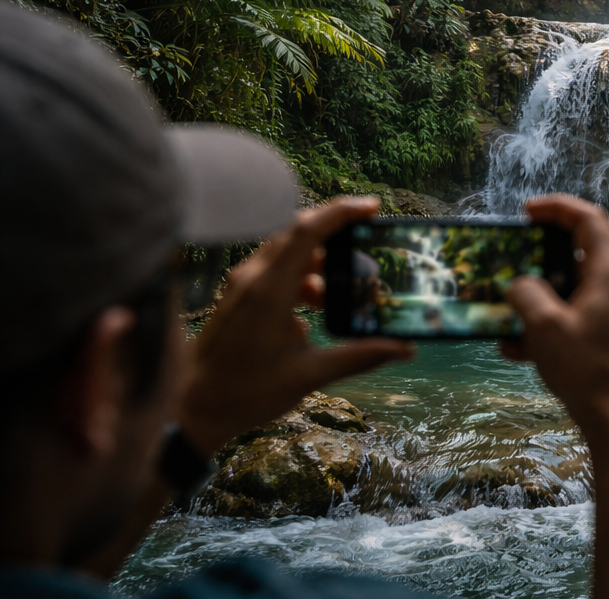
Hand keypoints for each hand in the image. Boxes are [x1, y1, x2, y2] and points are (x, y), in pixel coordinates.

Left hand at [178, 197, 414, 453]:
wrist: (193, 411)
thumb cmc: (246, 393)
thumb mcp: (310, 375)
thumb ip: (360, 356)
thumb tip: (404, 349)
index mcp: (269, 291)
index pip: (308, 231)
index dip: (342, 212)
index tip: (372, 207)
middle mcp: (253, 278)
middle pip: (300, 234)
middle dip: (337, 236)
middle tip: (368, 247)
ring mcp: (241, 285)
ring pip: (288, 253)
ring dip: (319, 264)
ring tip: (340, 293)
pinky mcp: (238, 296)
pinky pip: (275, 270)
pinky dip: (301, 278)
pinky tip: (313, 310)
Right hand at [502, 195, 608, 446]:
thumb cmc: (585, 368)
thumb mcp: (544, 327)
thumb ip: (527, 294)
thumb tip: (522, 284)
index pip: (588, 219)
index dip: (557, 207)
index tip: (527, 211)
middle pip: (580, 254)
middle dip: (541, 258)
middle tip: (512, 260)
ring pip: (574, 290)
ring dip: (540, 298)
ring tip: (506, 313)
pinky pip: (578, 317)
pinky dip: (550, 324)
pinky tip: (516, 350)